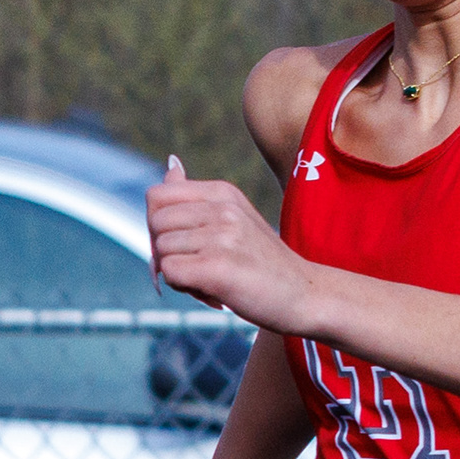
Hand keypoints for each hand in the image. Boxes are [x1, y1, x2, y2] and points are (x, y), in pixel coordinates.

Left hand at [146, 156, 312, 333]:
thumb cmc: (263, 262)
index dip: (157, 226)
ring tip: (208, 280)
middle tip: (194, 266)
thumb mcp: (234, 218)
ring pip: (161, 250)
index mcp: (223, 192)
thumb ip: (196, 197)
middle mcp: (222, 208)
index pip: (157, 196)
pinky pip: (170, 273)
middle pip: (154, 223)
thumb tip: (170, 163)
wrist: (305, 295)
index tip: (181, 245)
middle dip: (164, 251)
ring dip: (176, 273)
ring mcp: (222, 236)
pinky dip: (182, 288)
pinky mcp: (218, 267)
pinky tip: (210, 292)